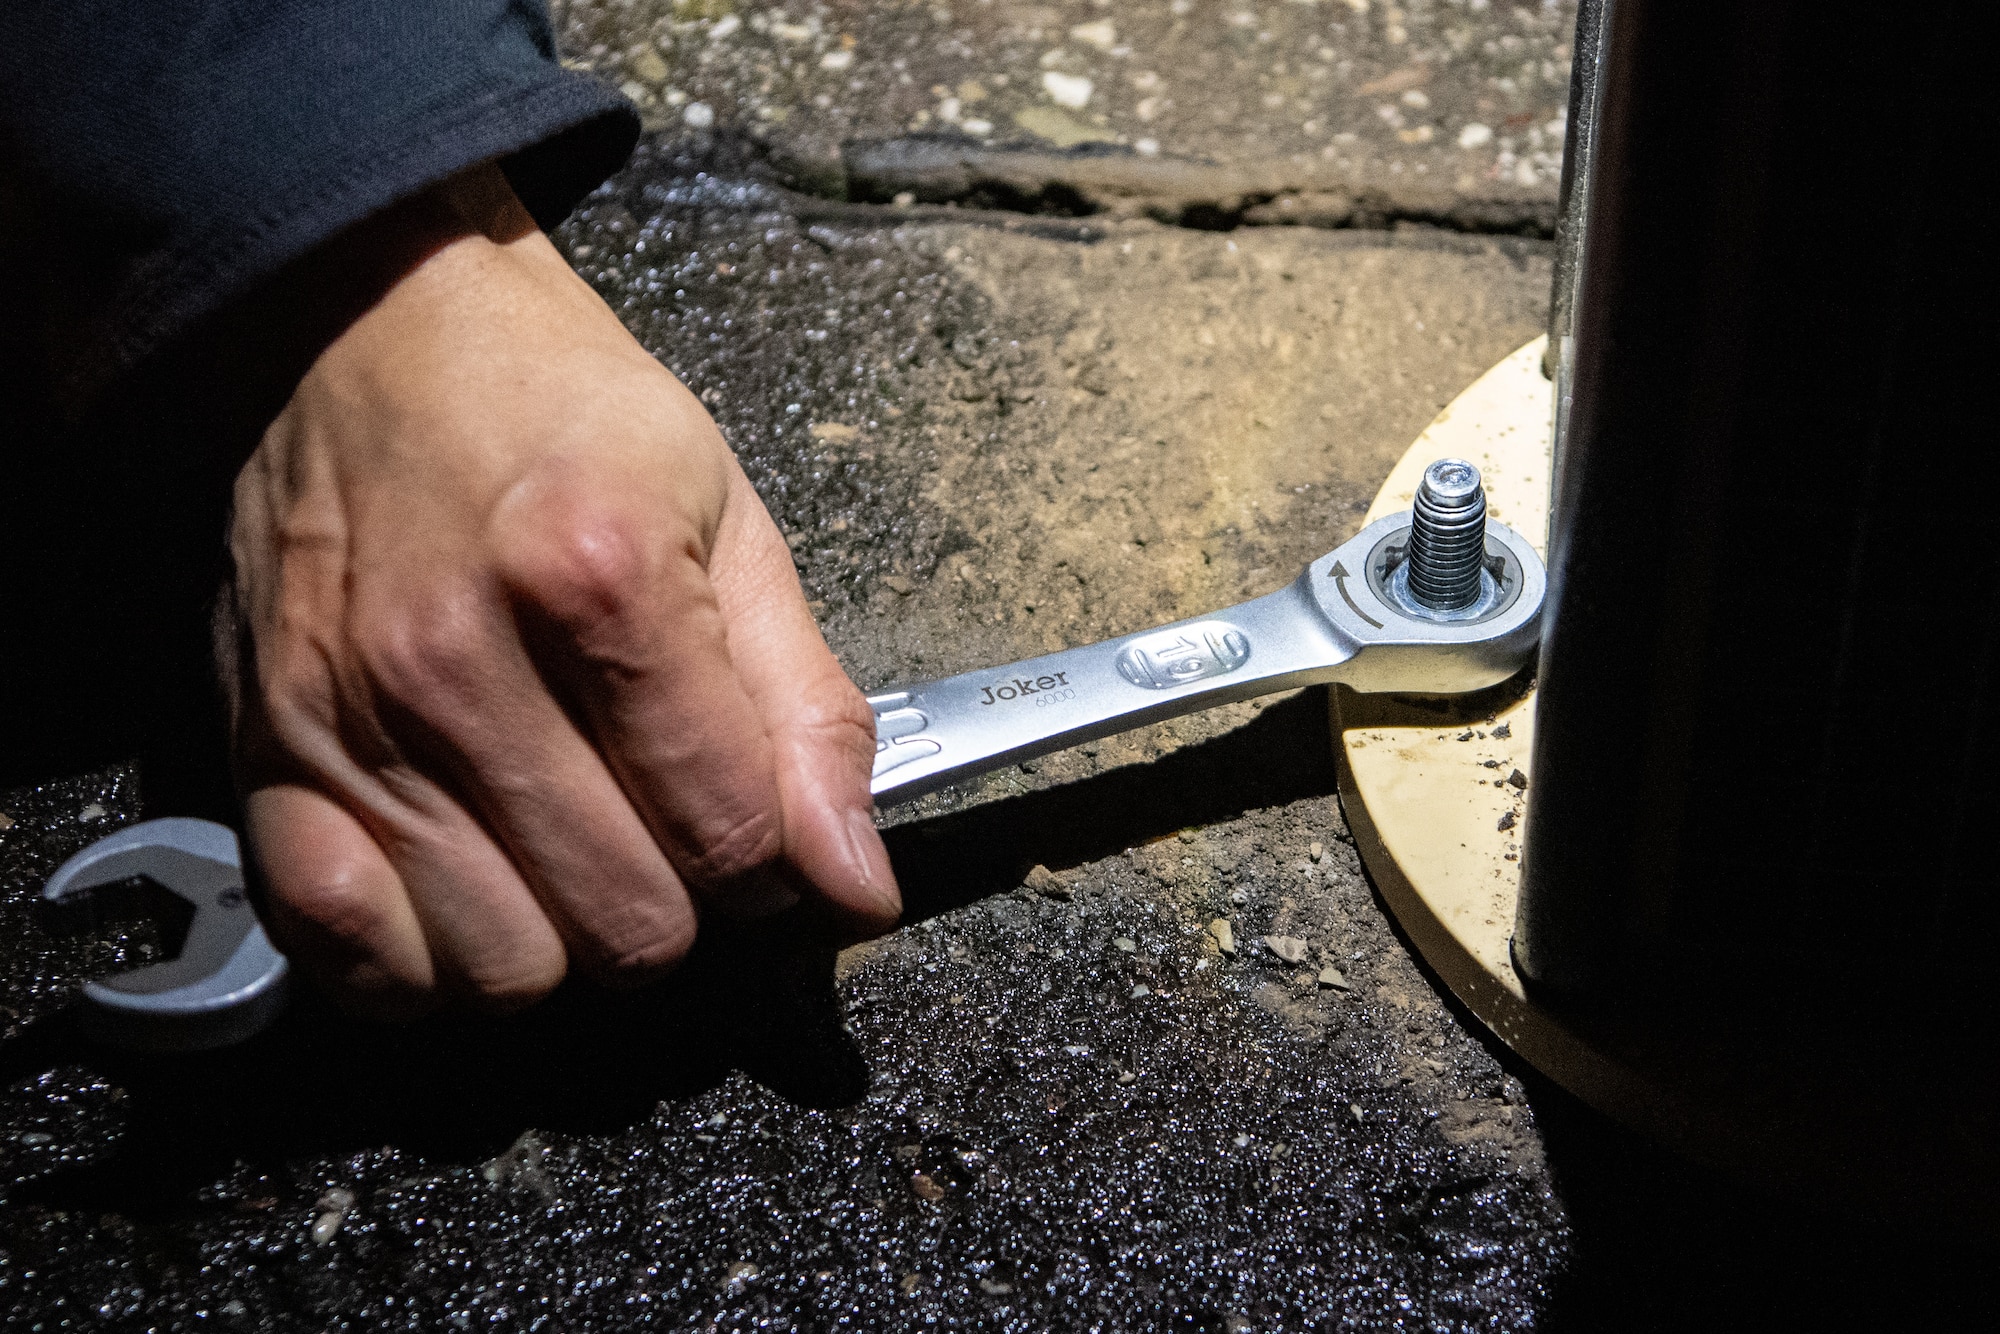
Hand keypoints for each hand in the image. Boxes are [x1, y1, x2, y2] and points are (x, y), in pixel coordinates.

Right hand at [222, 164, 897, 1015]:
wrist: (362, 327)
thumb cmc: (557, 413)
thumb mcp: (729, 521)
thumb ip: (809, 711)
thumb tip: (858, 886)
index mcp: (600, 579)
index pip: (731, 837)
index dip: (776, 863)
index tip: (762, 832)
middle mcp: (458, 661)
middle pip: (627, 923)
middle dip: (683, 904)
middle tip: (669, 832)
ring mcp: (349, 719)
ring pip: (505, 969)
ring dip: (565, 942)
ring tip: (573, 855)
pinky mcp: (264, 756)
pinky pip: (353, 956)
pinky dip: (423, 965)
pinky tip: (470, 895)